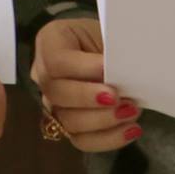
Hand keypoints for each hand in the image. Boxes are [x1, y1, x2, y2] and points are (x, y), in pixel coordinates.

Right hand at [32, 17, 141, 151]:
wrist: (110, 53)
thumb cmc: (109, 37)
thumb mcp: (109, 33)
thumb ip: (112, 51)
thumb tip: (124, 72)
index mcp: (51, 42)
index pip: (56, 61)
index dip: (83, 69)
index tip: (109, 70)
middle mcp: (44, 74)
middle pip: (57, 94)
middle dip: (91, 99)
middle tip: (120, 98)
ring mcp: (53, 103)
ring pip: (68, 121)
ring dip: (103, 120)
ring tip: (131, 111)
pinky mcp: (68, 126)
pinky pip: (82, 140)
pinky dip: (109, 138)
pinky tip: (131, 129)